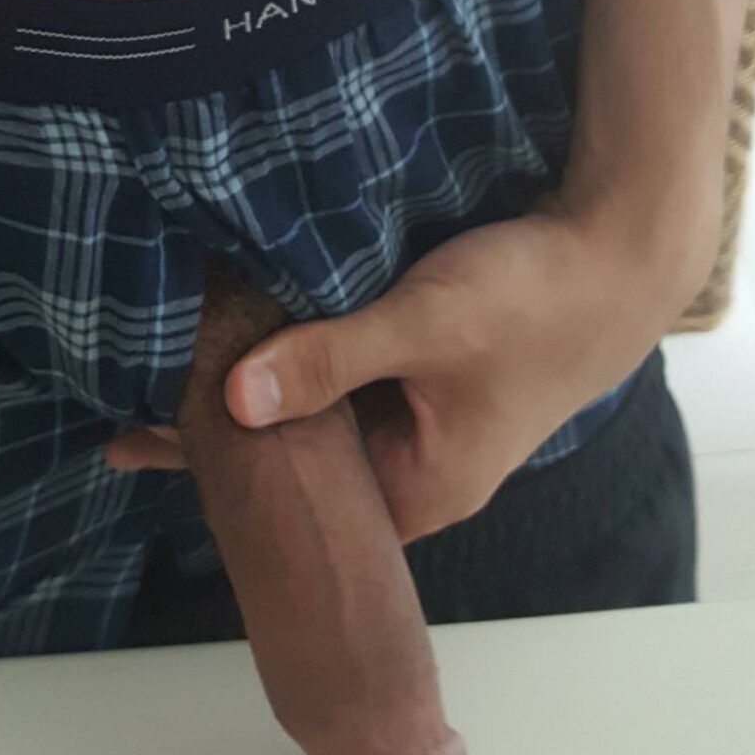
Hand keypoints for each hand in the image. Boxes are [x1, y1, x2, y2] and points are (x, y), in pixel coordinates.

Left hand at [101, 196, 699, 544]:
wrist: (621, 251)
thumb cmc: (536, 299)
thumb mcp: (426, 325)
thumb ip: (329, 359)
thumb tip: (231, 402)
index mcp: (421, 489)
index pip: (298, 504)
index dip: (221, 472)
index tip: (143, 441)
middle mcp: (417, 468)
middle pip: (302, 464)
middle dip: (226, 435)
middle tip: (134, 410)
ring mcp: (423, 419)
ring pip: (321, 416)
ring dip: (261, 388)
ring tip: (171, 366)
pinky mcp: (428, 371)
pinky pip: (345, 375)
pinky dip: (300, 355)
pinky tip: (253, 325)